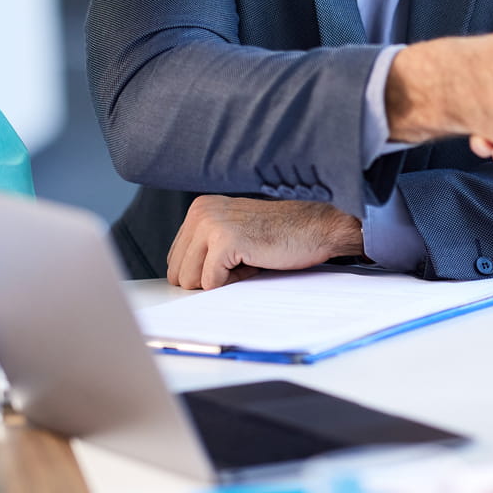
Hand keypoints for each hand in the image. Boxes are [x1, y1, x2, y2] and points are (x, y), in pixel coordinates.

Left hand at [166, 196, 364, 289]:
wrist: (317, 227)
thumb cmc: (281, 234)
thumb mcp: (233, 234)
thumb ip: (205, 248)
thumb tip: (181, 280)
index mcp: (200, 209)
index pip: (175, 258)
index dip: (204, 272)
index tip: (232, 261)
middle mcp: (200, 212)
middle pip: (177, 272)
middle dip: (208, 279)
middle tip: (241, 263)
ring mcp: (211, 224)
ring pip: (189, 279)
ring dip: (220, 281)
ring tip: (247, 261)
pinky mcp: (225, 240)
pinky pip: (210, 282)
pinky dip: (232, 283)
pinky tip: (253, 263)